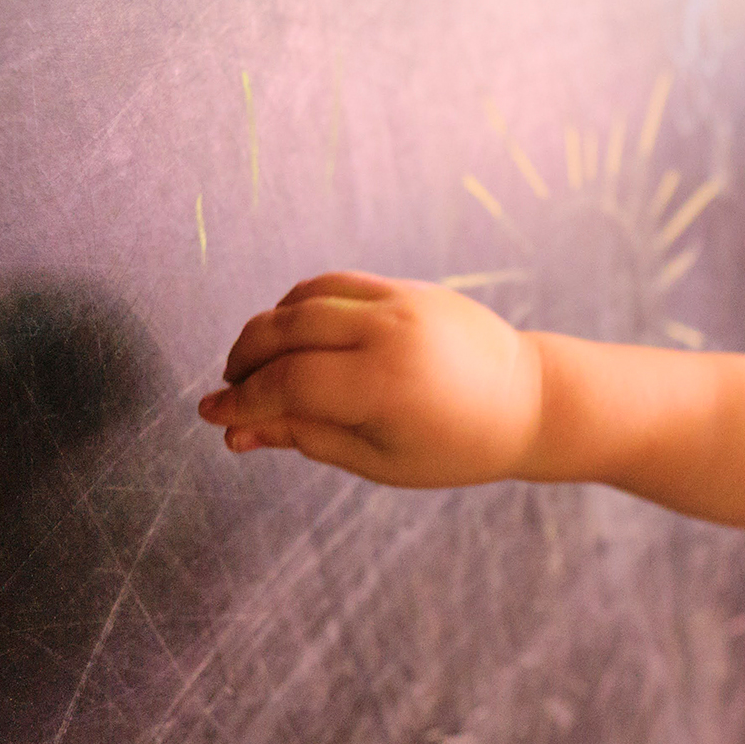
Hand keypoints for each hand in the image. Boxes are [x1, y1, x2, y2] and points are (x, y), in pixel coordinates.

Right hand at [197, 272, 544, 487]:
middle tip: (232, 392)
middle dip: (245, 360)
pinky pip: (336, 284)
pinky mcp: (409, 287)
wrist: (531, 400)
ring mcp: (401, 300)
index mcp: (385, 384)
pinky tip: (293, 338)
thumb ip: (306, 438)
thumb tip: (235, 433)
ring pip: (305, 299)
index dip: (242, 401)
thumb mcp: (379, 458)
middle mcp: (390, 331)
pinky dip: (302, 306)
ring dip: (268, 328)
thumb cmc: (457, 446)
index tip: (213, 417)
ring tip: (257, 367)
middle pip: (284, 330)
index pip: (286, 383)